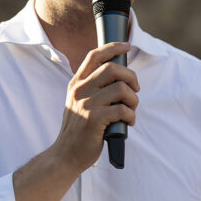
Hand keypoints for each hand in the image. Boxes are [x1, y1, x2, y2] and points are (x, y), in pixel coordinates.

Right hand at [55, 42, 138, 172]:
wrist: (65, 155)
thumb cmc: (78, 130)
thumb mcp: (77, 103)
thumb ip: (91, 89)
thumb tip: (119, 77)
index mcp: (76, 84)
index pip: (94, 56)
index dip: (113, 47)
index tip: (126, 46)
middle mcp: (80, 91)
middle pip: (112, 68)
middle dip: (130, 77)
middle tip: (135, 89)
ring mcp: (86, 105)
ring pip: (121, 89)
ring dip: (133, 99)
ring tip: (131, 110)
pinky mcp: (95, 120)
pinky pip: (122, 110)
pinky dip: (131, 116)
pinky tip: (128, 122)